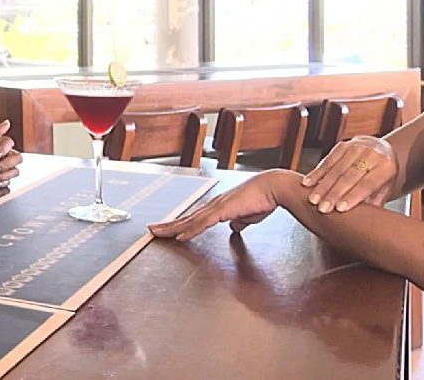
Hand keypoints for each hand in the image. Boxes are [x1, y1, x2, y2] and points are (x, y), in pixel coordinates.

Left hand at [148, 170, 292, 239]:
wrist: (272, 187)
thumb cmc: (262, 199)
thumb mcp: (248, 216)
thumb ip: (239, 222)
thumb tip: (234, 228)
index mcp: (218, 207)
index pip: (193, 218)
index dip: (179, 224)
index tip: (167, 229)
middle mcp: (212, 205)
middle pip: (185, 218)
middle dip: (168, 225)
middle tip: (152, 230)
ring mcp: (216, 207)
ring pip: (189, 221)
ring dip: (172, 228)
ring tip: (157, 233)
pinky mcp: (222, 210)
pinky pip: (202, 223)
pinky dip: (189, 230)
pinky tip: (179, 236)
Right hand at [301, 136, 396, 212]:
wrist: (382, 149)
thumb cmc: (382, 175)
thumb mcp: (385, 188)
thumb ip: (374, 202)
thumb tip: (361, 221)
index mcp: (386, 167)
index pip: (367, 183)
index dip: (353, 196)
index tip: (340, 209)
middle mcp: (371, 154)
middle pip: (349, 176)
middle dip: (334, 193)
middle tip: (323, 208)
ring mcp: (355, 148)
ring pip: (336, 169)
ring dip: (322, 186)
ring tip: (313, 200)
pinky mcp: (342, 145)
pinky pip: (327, 160)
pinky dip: (316, 173)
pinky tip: (307, 183)